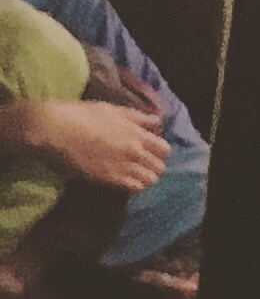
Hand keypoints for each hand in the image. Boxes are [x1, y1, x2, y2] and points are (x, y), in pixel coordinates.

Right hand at [16, 96, 167, 194]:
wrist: (54, 129)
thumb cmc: (79, 115)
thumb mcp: (110, 110)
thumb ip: (136, 117)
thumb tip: (156, 121)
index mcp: (137, 134)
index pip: (165, 149)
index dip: (159, 151)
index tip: (150, 150)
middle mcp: (135, 153)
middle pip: (160, 167)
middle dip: (152, 165)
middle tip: (141, 163)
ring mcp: (123, 167)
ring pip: (149, 180)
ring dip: (144, 177)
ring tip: (132, 173)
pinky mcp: (109, 180)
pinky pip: (133, 189)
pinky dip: (132, 186)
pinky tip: (123, 180)